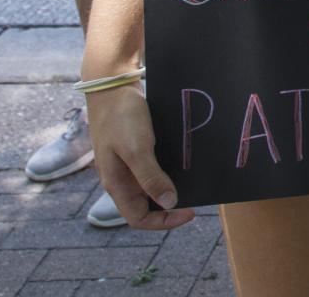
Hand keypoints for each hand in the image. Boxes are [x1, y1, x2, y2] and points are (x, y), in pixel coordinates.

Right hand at [86, 85, 193, 229]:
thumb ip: (151, 177)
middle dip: (169, 207)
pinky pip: (152, 170)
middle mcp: (121, 179)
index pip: (138, 219)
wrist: (112, 87)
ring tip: (193, 182)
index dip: (164, 221)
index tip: (190, 212)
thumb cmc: (122, 117)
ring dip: (170, 189)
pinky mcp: (134, 151)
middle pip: (145, 206)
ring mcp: (126, 165)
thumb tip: (169, 204)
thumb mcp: (137, 148)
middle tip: (196, 197)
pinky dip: (168, 172)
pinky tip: (183, 164)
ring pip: (150, 188)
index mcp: (117, 185)